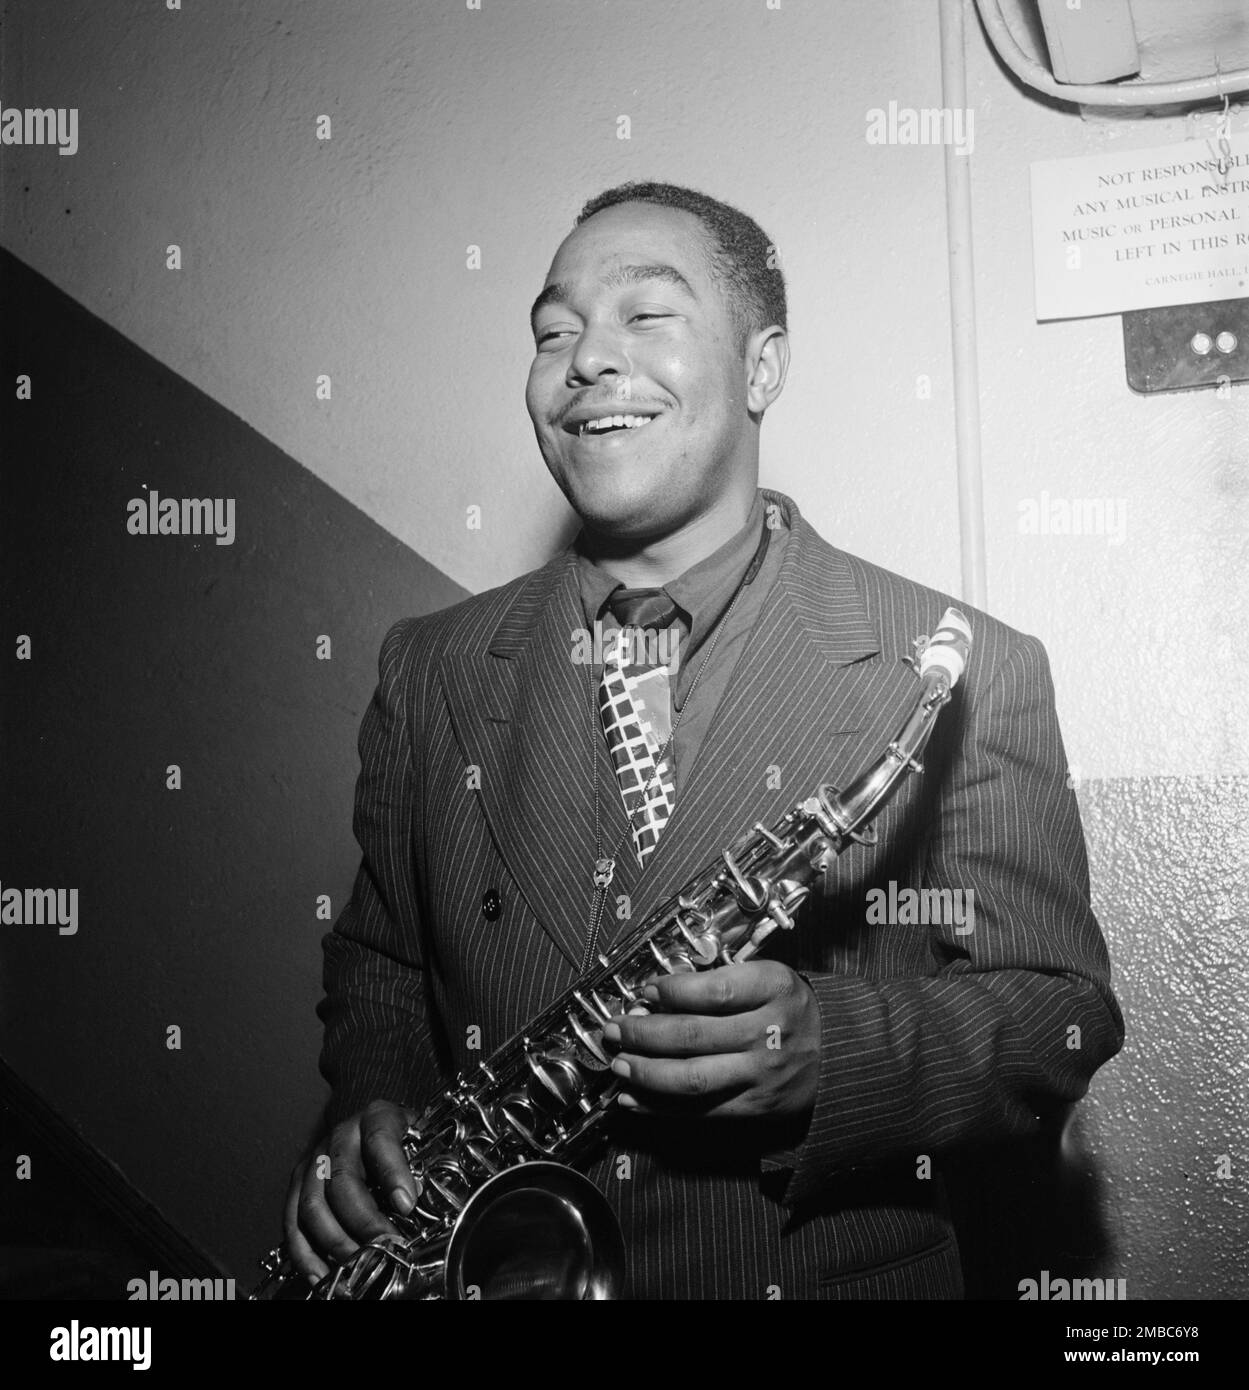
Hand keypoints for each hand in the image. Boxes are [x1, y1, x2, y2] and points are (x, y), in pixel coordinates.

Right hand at [283, 1099, 419, 1285]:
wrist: (370, 1122)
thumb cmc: (401, 1135)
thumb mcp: (419, 1136)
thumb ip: (422, 1163)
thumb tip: (420, 1198)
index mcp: (376, 1116)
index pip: (381, 1139)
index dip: (392, 1172)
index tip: (407, 1205)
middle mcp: (340, 1136)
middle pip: (342, 1180)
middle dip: (363, 1221)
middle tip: (384, 1247)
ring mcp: (314, 1160)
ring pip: (312, 1204)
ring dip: (334, 1242)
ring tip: (356, 1265)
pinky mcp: (297, 1184)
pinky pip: (292, 1221)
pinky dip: (304, 1253)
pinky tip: (321, 1274)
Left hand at [603, 961, 820, 1118]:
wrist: (843, 1056)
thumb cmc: (793, 1010)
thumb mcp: (771, 977)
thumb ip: (722, 980)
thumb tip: (657, 993)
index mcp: (776, 989)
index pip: (713, 990)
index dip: (671, 991)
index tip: (645, 990)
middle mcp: (770, 1032)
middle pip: (692, 1035)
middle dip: (642, 1032)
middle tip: (614, 1028)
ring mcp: (762, 1075)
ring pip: (691, 1078)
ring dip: (645, 1072)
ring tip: (618, 1063)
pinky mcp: (755, 1108)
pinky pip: (699, 1111)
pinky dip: (659, 1107)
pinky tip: (632, 1098)